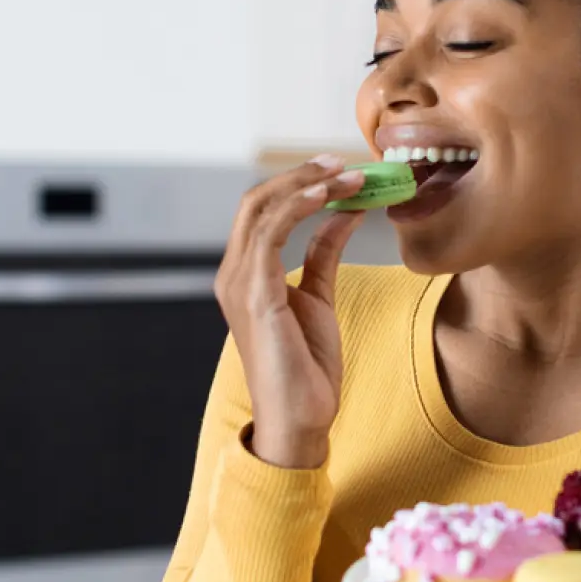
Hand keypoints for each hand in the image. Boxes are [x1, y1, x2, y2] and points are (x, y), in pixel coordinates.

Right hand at [214, 155, 367, 469]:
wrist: (300, 419)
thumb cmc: (306, 366)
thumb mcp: (319, 296)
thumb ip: (322, 252)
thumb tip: (342, 212)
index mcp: (245, 274)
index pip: (261, 210)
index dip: (297, 182)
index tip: (339, 169)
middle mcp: (233, 273)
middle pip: (256, 200)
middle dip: (301, 175)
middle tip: (343, 162)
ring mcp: (239, 284)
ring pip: (261, 209)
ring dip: (306, 185)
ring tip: (347, 175)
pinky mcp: (255, 296)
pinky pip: (270, 234)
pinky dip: (299, 207)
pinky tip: (329, 197)